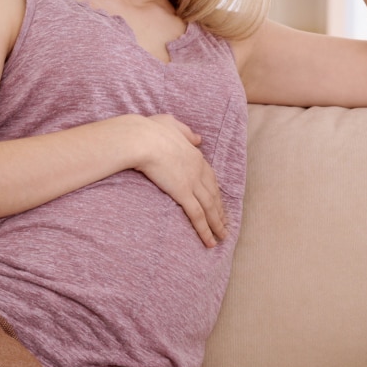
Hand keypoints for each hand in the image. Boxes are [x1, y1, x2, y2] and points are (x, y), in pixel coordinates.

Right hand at [135, 114, 225, 247]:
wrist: (140, 138)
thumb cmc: (149, 130)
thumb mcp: (171, 124)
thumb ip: (186, 132)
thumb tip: (199, 138)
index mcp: (194, 154)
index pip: (210, 177)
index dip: (215, 191)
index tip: (219, 201)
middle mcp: (198, 169)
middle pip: (214, 194)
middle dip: (220, 210)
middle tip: (225, 223)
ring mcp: (192, 181)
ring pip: (210, 207)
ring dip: (217, 224)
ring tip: (222, 237)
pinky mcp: (182, 192)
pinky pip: (197, 215)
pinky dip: (206, 229)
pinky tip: (210, 241)